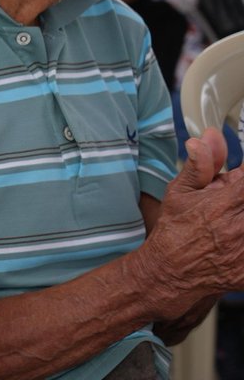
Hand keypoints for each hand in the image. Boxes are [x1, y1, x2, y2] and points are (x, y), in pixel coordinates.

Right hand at [135, 129, 243, 319]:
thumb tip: (207, 137)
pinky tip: (234, 241)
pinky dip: (243, 245)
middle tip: (233, 203)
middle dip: (242, 198)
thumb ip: (200, 164)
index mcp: (226, 202)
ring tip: (231, 222)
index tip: (238, 182)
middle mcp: (240, 226)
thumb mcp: (181, 191)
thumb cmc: (176, 228)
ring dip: (243, 217)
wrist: (171, 271)